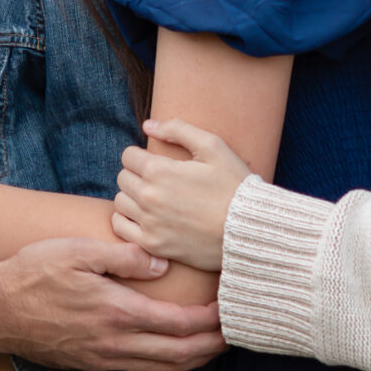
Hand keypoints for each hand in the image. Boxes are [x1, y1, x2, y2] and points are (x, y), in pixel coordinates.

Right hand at [0, 235, 223, 370]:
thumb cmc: (31, 273)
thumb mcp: (75, 251)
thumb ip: (121, 255)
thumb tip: (160, 262)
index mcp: (116, 313)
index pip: (180, 324)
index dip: (212, 320)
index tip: (232, 307)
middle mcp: (114, 343)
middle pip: (180, 355)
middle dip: (214, 346)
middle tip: (239, 332)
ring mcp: (103, 358)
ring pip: (163, 369)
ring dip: (194, 360)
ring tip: (215, 345)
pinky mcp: (91, 363)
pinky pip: (141, 370)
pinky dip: (167, 364)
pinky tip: (174, 351)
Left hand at [112, 117, 256, 272]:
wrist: (250, 229)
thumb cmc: (234, 185)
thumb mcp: (214, 147)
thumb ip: (178, 130)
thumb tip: (148, 125)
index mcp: (159, 170)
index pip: (128, 156)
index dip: (141, 156)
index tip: (155, 163)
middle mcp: (148, 196)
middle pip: (123, 178)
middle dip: (137, 175)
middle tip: (158, 181)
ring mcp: (149, 222)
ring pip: (120, 202)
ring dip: (132, 198)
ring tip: (154, 199)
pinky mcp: (153, 245)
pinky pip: (121, 228)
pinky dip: (128, 221)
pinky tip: (146, 218)